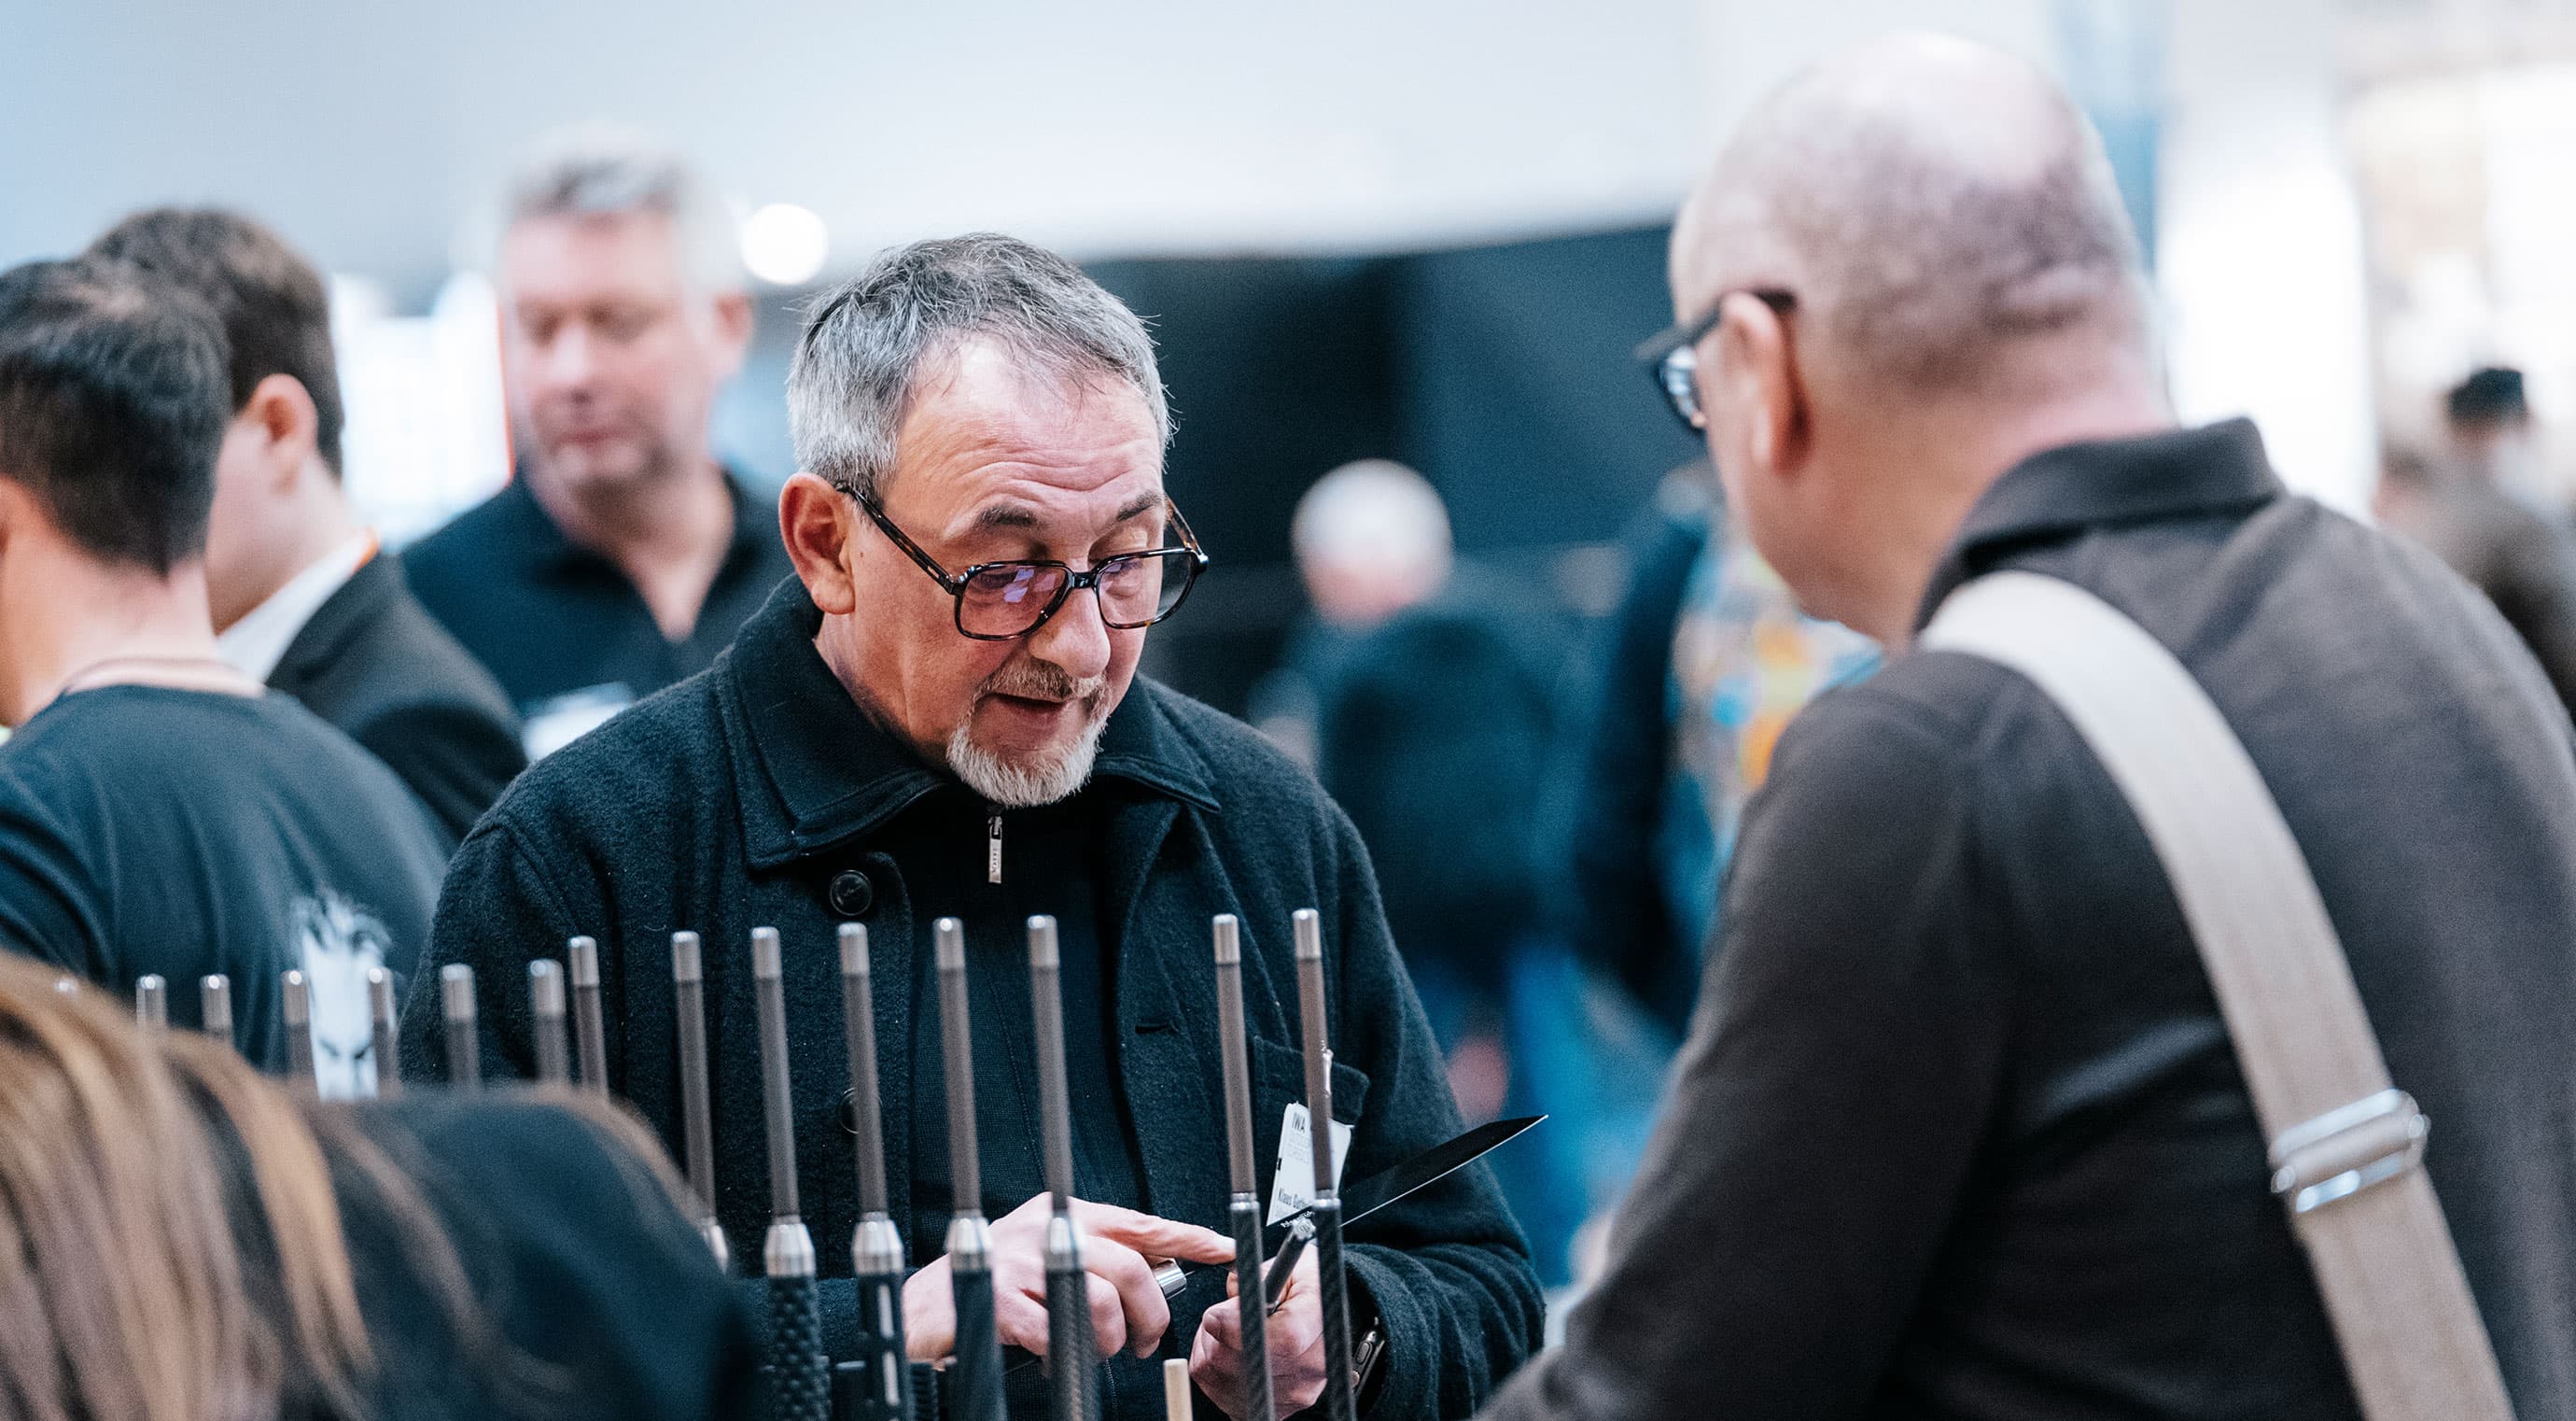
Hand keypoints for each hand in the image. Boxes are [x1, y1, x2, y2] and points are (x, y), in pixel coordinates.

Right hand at [904, 1195, 1233, 1362]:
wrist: (922, 1305)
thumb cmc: (990, 1284)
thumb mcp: (1045, 1256)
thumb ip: (1093, 1259)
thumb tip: (1151, 1280)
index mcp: (1064, 1214)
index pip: (1139, 1222)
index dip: (1186, 1236)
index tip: (1222, 1248)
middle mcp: (1046, 1228)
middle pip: (1128, 1267)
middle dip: (1147, 1314)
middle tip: (1142, 1341)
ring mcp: (1021, 1262)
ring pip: (1100, 1300)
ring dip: (1109, 1338)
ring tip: (1096, 1351)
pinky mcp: (1001, 1299)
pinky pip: (1059, 1331)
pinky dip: (1070, 1351)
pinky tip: (1060, 1354)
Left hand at [1190, 1245, 1325, 1419]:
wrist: (1333, 1321)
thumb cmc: (1312, 1291)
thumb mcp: (1293, 1267)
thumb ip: (1257, 1278)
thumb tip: (1230, 1299)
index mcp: (1313, 1325)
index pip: (1263, 1336)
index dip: (1228, 1324)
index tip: (1217, 1313)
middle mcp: (1307, 1368)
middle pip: (1234, 1361)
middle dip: (1214, 1336)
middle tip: (1222, 1317)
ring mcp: (1292, 1394)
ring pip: (1221, 1380)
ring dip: (1212, 1355)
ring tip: (1227, 1334)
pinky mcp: (1277, 1409)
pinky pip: (1225, 1398)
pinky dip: (1218, 1376)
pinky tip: (1231, 1356)